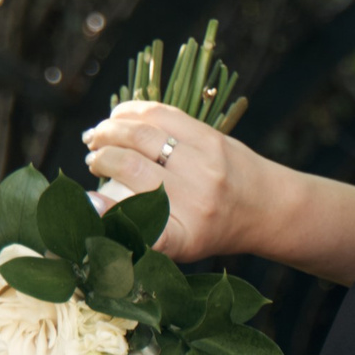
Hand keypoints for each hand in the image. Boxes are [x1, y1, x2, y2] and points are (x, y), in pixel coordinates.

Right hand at [82, 98, 272, 263]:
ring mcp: (206, 164)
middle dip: (101, 158)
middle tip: (91, 160)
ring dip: (109, 131)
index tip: (87, 200)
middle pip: (131, 168)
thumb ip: (141, 225)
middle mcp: (197, 201)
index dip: (108, 213)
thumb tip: (90, 202)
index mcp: (186, 236)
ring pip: (142, 135)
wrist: (267, 206)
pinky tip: (116, 118)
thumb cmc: (212, 228)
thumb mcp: (181, 242)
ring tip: (96, 138)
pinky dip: (130, 113)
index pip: (142, 227)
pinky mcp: (211, 137)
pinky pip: (161, 114)